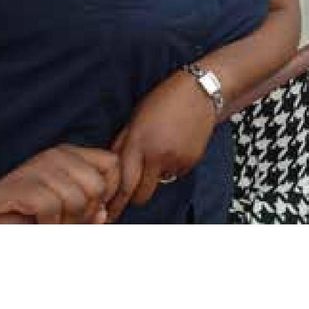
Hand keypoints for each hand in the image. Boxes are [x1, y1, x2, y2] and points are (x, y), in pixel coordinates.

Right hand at [0, 145, 119, 224]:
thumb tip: (104, 213)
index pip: (113, 164)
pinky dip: (48, 223)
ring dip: (66, 223)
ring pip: (77, 200)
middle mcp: (56, 155)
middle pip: (97, 186)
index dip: (111, 192)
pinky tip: (37, 222)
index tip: (95, 211)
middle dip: (87, 213)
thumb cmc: (34, 213)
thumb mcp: (69, 211)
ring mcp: (36, 167)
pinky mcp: (21, 184)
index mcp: (72, 155)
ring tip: (51, 223)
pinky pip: (51, 206)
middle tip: (67, 221)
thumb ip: (91, 211)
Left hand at [108, 71, 216, 220]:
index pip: (123, 184)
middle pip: (141, 195)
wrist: (200, 94)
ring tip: (160, 150)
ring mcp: (176, 161)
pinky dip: (172, 166)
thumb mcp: (135, 119)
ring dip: (155, 176)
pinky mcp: (191, 162)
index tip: (108, 214)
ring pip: (159, 183)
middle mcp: (156, 156)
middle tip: (130, 193)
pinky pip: (175, 174)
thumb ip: (122, 145)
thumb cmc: (163, 101)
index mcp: (138, 143)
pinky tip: (174, 146)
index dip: (114, 203)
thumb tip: (111, 169)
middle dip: (134, 197)